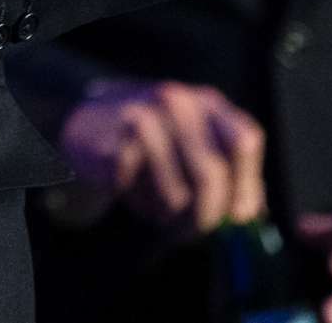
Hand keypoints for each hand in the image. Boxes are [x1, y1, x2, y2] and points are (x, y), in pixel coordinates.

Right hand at [57, 80, 263, 237]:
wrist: (83, 125)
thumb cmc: (149, 144)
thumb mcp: (192, 143)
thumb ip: (225, 172)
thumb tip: (248, 214)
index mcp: (206, 102)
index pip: (245, 141)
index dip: (247, 184)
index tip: (237, 215)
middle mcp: (178, 103)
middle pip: (213, 173)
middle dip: (207, 214)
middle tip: (194, 229)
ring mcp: (143, 120)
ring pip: (178, 196)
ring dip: (172, 218)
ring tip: (159, 208)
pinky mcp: (115, 146)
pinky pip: (144, 199)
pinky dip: (144, 209)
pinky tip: (135, 194)